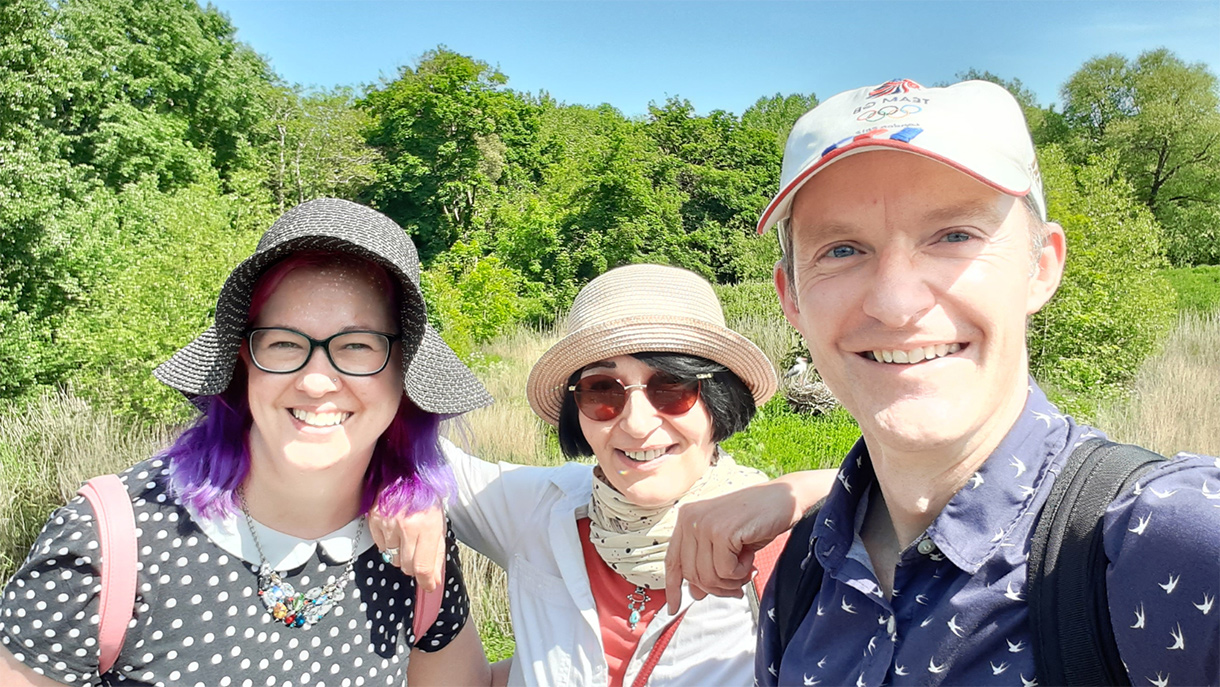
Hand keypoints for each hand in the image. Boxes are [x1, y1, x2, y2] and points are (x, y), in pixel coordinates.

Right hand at [368, 502, 446, 591]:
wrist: (406, 471)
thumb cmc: (426, 496)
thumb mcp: (439, 524)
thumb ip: (437, 554)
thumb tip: (433, 580)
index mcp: (427, 526)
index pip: (423, 566)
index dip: (426, 581)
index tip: (429, 585)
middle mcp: (406, 526)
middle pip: (407, 566)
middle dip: (415, 565)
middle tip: (419, 551)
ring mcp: (387, 523)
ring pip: (392, 558)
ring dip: (401, 553)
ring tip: (407, 535)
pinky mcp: (374, 520)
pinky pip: (381, 546)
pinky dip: (388, 543)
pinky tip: (395, 529)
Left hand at [664, 469, 836, 613]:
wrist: (785, 498)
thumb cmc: (757, 518)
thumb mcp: (725, 543)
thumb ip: (707, 564)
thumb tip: (695, 592)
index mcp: (687, 519)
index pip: (673, 561)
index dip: (673, 587)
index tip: (673, 607)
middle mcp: (691, 519)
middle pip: (692, 575)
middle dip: (717, 587)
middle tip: (737, 581)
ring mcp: (704, 524)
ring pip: (708, 577)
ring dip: (732, 580)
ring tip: (745, 564)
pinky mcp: (722, 532)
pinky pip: (725, 571)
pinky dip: (741, 571)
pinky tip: (749, 555)